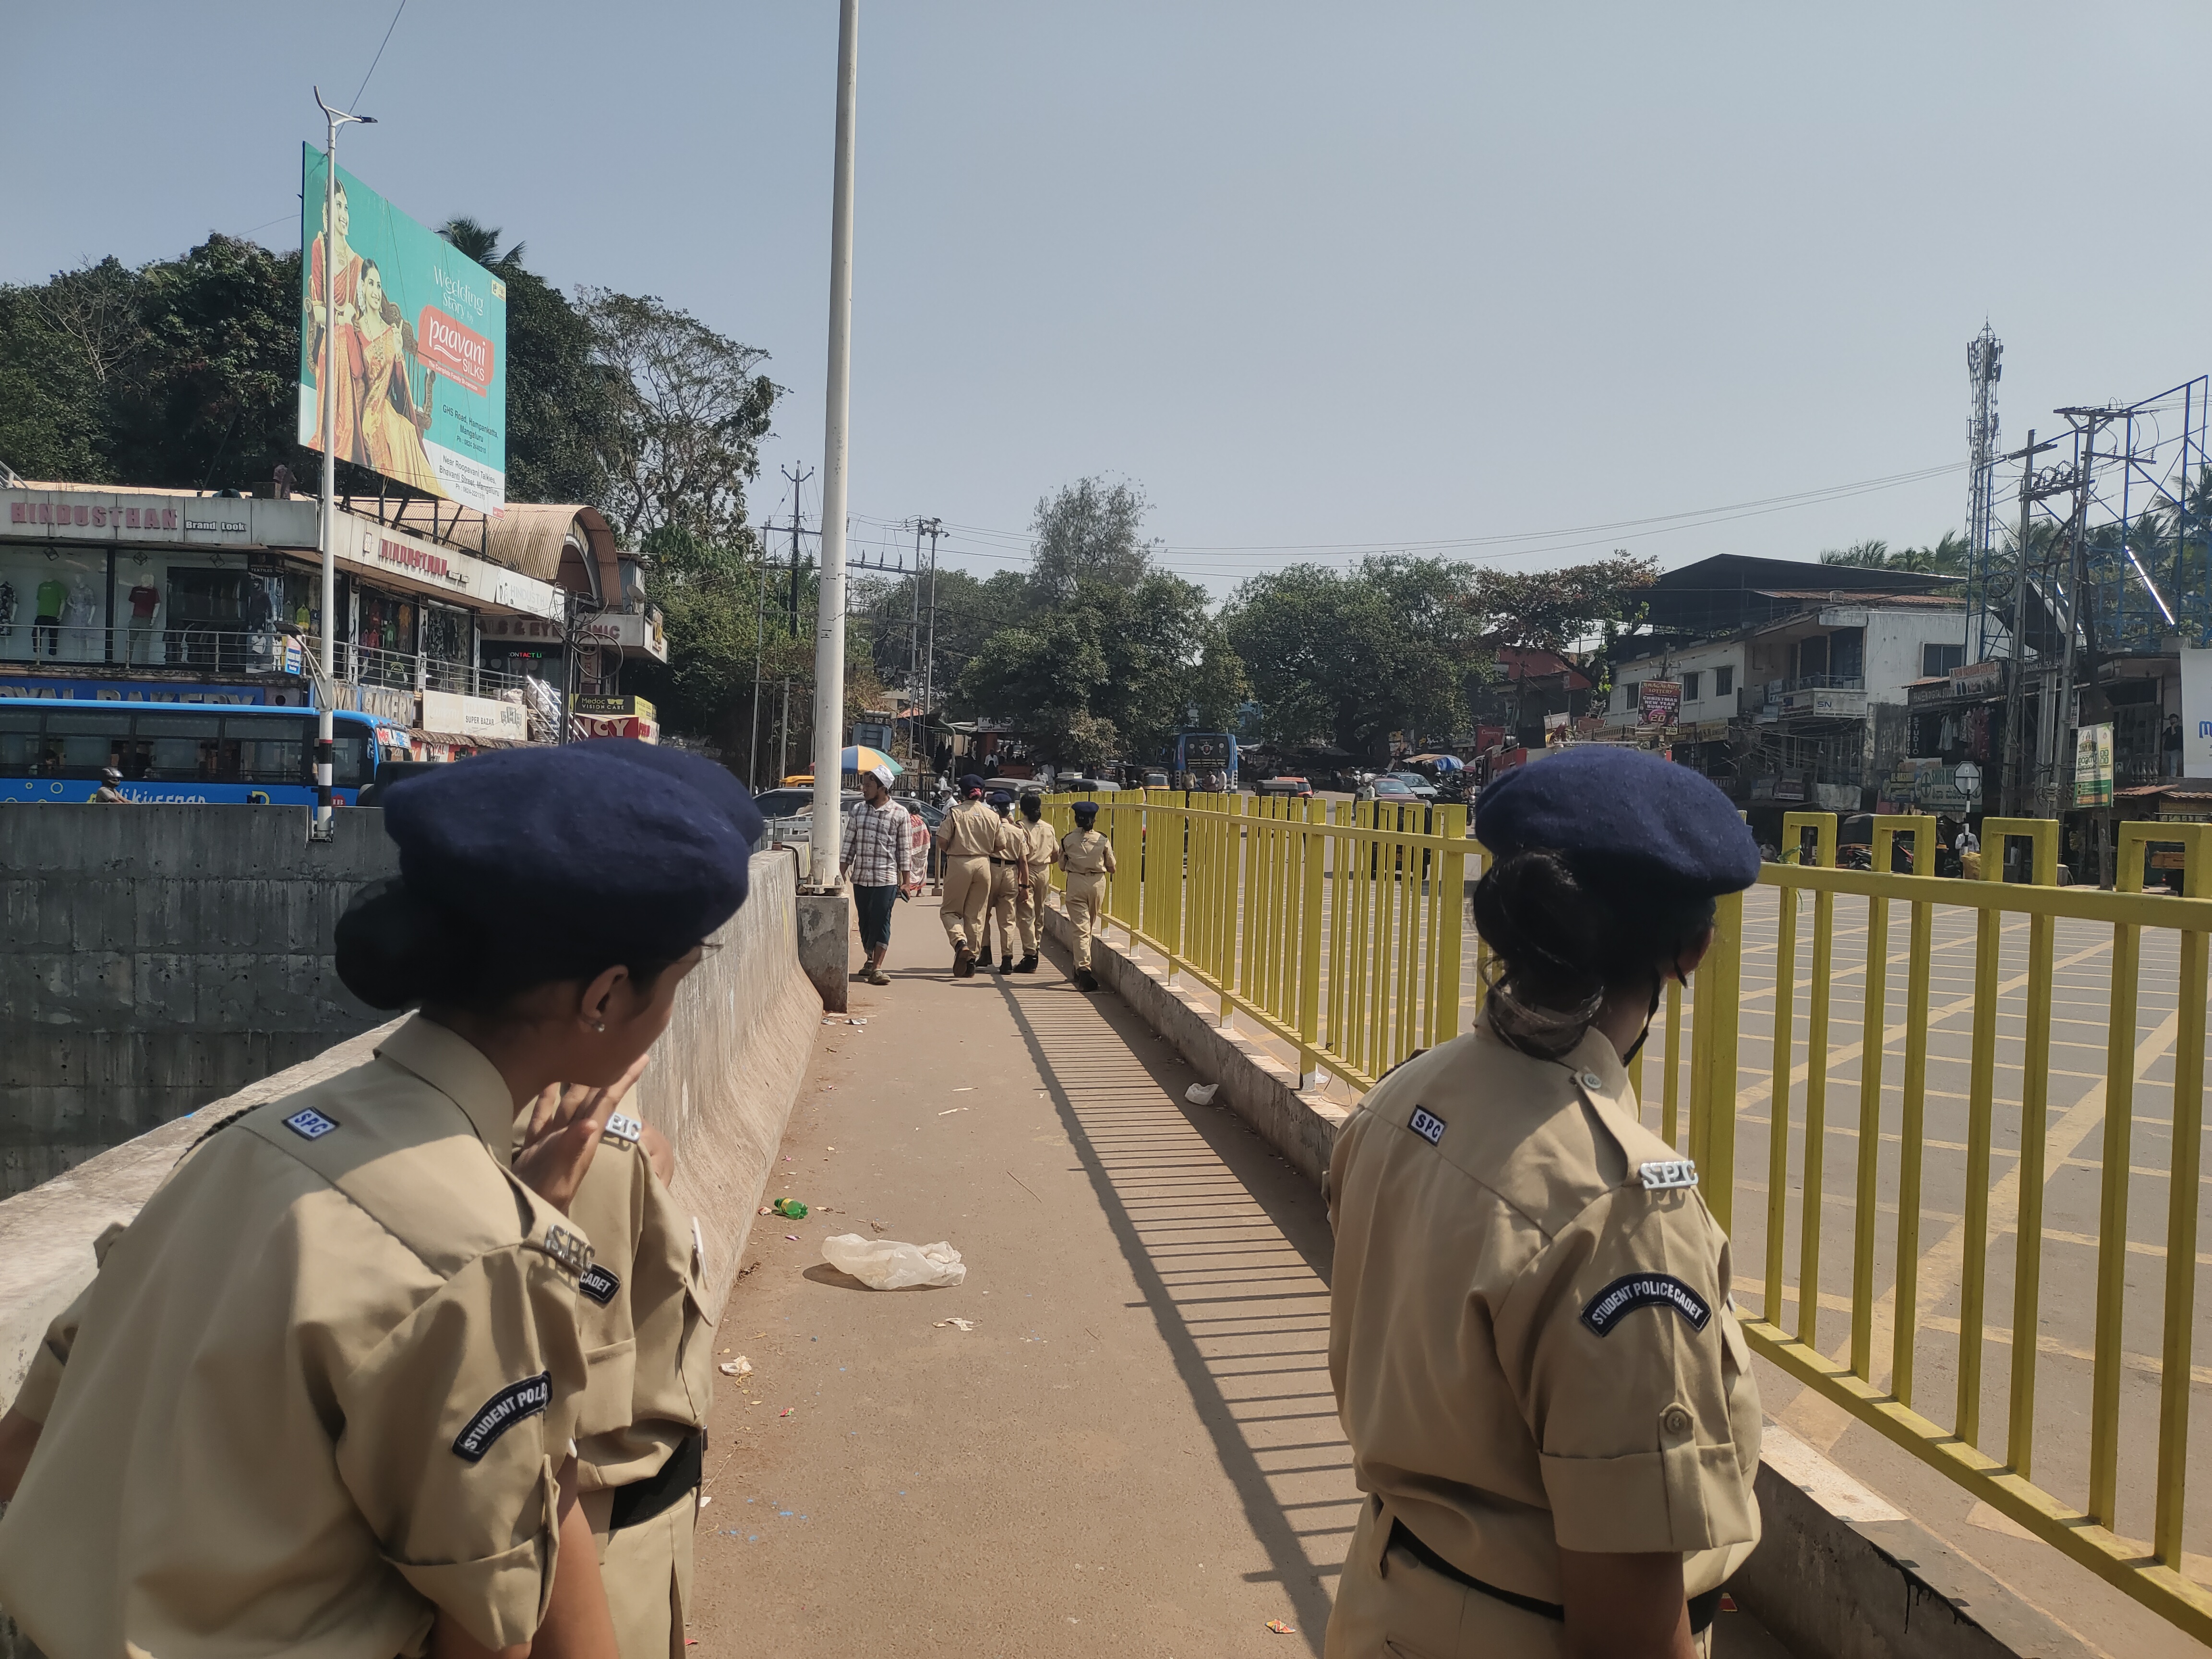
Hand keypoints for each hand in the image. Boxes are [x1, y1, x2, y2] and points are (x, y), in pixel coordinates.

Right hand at [513, 1055, 649, 1214]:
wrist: (525, 1218)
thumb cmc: (547, 1198)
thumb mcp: (562, 1174)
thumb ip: (574, 1148)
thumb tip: (591, 1123)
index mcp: (584, 1134)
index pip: (608, 1099)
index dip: (624, 1078)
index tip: (642, 1056)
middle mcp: (573, 1132)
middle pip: (591, 1093)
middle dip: (605, 1070)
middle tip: (614, 1042)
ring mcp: (553, 1137)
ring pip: (567, 1099)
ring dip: (575, 1078)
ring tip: (581, 1052)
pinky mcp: (534, 1145)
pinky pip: (542, 1113)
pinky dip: (545, 1096)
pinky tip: (545, 1080)